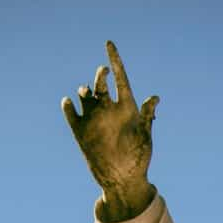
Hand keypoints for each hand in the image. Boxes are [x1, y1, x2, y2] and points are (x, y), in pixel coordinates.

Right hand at [62, 41, 159, 221]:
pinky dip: (68, 106)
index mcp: (127, 107)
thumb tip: (154, 97)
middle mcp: (109, 110)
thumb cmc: (139, 158)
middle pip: (101, 83)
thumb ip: (145, 116)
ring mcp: (94, 120)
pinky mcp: (81, 132)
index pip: (120, 77)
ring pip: (85, 95)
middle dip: (100, 75)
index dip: (114, 59)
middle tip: (103, 73)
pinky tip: (69, 103)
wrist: (123, 180)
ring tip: (88, 94)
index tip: (108, 43)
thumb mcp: (144, 135)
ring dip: (85, 90)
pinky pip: (71, 113)